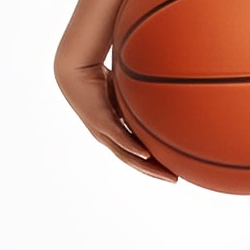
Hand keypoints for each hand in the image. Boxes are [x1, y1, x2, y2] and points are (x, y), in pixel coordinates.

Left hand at [55, 60, 179, 181]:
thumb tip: (159, 98)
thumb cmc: (97, 77)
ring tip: (166, 175)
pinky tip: (146, 155)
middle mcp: (106, 136)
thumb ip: (138, 101)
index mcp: (112, 131)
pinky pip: (120, 137)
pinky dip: (133, 147)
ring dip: (147, 166)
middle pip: (133, 160)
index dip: (152, 163)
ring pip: (127, 155)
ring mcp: (102, 131)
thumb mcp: (124, 94)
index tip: (170, 169)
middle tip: (174, 180)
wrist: (75, 69)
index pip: (134, 153)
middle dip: (154, 171)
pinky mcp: (100, 120)